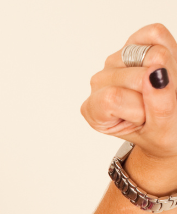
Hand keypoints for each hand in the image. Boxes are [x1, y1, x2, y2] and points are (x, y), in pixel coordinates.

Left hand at [81, 23, 176, 162]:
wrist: (168, 123)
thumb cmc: (159, 131)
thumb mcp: (161, 129)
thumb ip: (159, 105)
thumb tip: (157, 72)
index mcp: (94, 111)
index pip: (113, 99)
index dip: (140, 108)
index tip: (145, 118)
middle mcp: (99, 83)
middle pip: (136, 76)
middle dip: (159, 89)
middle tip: (162, 101)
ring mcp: (114, 61)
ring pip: (150, 55)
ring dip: (169, 71)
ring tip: (164, 87)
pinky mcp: (134, 43)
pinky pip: (155, 33)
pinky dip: (170, 49)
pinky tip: (165, 67)